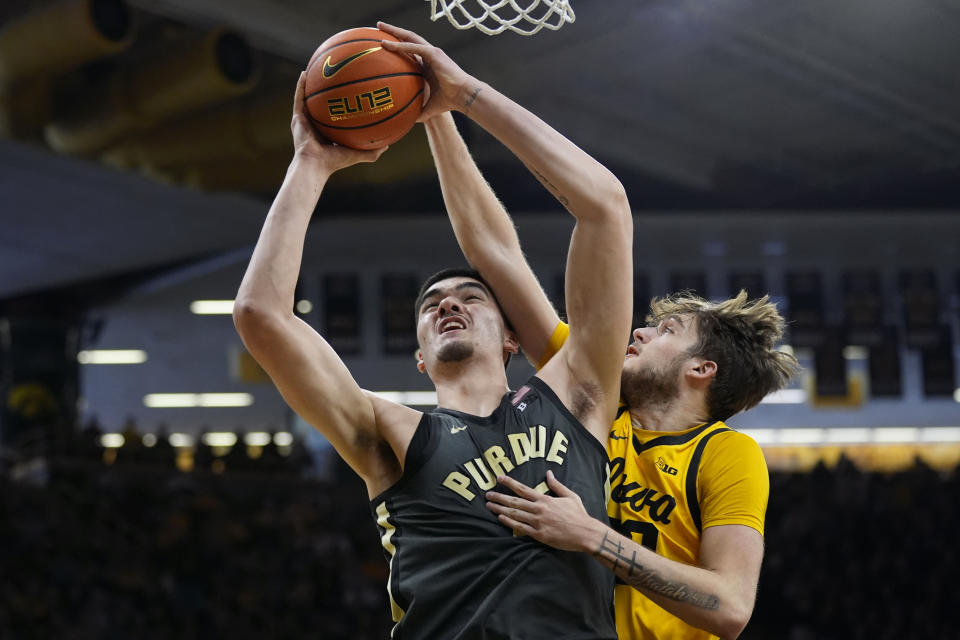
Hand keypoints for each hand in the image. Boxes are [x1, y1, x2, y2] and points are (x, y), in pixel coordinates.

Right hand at [291, 71, 386, 173]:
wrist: (315, 164)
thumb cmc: (335, 162)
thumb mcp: (357, 154)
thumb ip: (372, 151)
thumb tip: (388, 145)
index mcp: (328, 133)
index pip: (335, 116)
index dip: (341, 105)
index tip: (350, 92)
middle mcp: (316, 125)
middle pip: (322, 104)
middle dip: (327, 90)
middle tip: (335, 75)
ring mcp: (305, 121)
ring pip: (308, 98)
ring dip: (311, 83)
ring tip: (317, 68)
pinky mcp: (297, 118)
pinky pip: (299, 98)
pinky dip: (301, 85)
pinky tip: (304, 73)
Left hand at [377, 22, 476, 120]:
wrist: (462, 96)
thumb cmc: (448, 102)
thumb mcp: (429, 108)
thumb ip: (417, 111)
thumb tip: (406, 123)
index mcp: (427, 64)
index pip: (410, 51)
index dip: (398, 46)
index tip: (384, 44)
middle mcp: (429, 55)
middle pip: (408, 39)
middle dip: (393, 32)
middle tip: (378, 27)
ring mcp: (432, 52)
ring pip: (410, 37)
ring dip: (394, 31)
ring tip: (379, 26)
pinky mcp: (434, 53)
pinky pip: (413, 46)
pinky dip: (400, 45)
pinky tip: (387, 44)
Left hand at [485, 470, 603, 552]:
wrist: (585, 533)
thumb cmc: (579, 514)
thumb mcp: (570, 496)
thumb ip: (557, 485)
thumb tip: (548, 473)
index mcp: (546, 499)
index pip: (523, 489)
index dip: (510, 483)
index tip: (499, 478)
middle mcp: (539, 509)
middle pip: (515, 502)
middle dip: (499, 497)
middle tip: (488, 494)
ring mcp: (538, 523)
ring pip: (515, 514)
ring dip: (500, 509)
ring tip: (490, 506)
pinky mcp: (539, 535)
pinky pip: (521, 528)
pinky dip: (510, 522)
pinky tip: (501, 518)